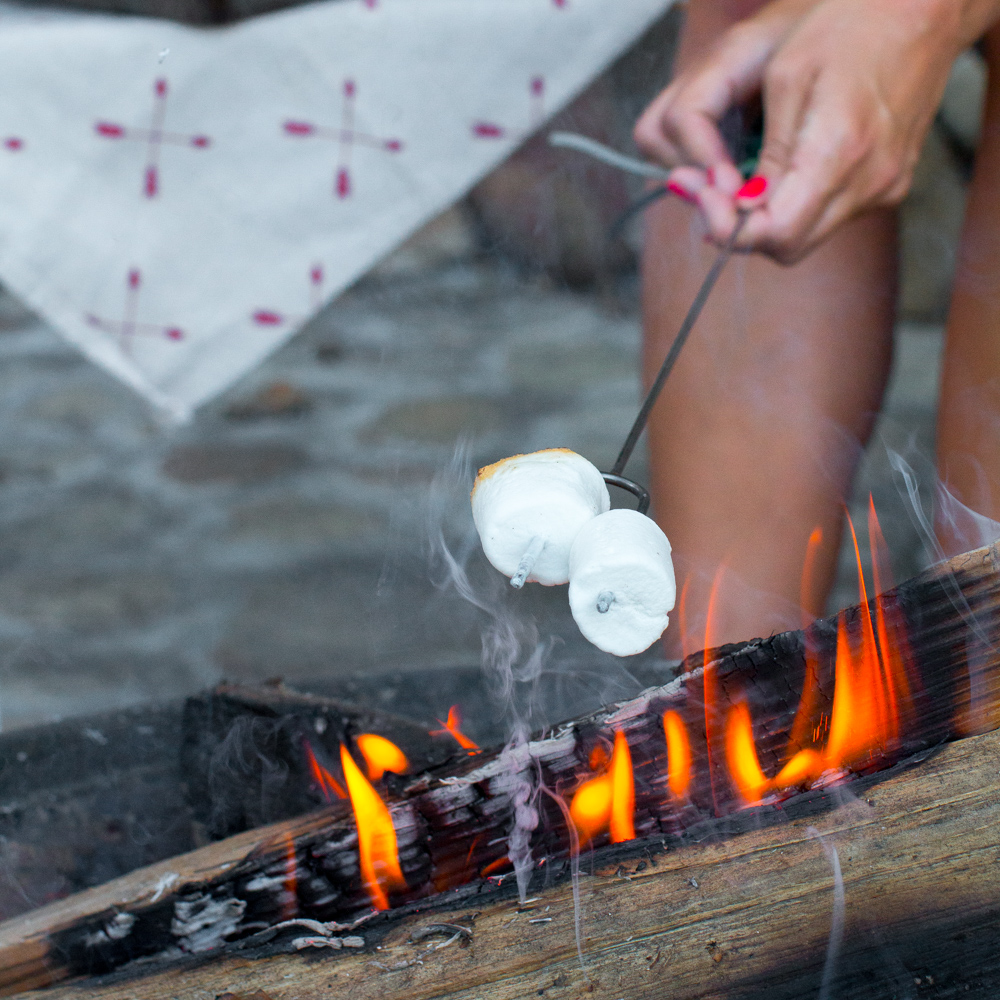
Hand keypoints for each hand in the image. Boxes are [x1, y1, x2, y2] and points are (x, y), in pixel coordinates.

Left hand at [635, 0, 987, 263]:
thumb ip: (767, 153)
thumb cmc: (849, 26)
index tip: (705, 198)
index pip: (777, 232)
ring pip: (807, 238)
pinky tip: (781, 176)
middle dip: (744, 229)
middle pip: (789, 246)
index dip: (732, 227)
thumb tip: (741, 207)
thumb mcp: (787, 77)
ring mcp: (886, 187)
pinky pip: (830, 217)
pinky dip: (797, 207)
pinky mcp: (892, 186)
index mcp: (840, 149)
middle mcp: (869, 180)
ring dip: (768, 221)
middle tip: (712, 194)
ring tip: (740, 183)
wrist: (924, 9)